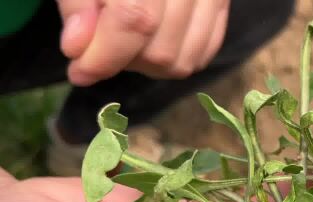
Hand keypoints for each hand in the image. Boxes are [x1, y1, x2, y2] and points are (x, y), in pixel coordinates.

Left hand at [57, 0, 229, 85]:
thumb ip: (77, 3)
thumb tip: (79, 49)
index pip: (136, 17)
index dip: (105, 54)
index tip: (80, 71)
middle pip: (161, 49)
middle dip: (123, 60)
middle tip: (100, 46)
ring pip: (183, 60)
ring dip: (146, 64)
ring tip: (126, 42)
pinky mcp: (222, 3)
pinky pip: (204, 52)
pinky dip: (175, 58)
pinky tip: (151, 41)